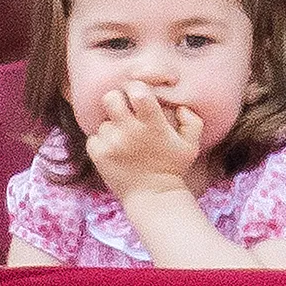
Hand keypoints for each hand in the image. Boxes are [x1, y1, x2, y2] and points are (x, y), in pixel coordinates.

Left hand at [85, 82, 203, 204]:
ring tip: (124, 137)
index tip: (140, 95)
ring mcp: (112, 144)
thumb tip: (178, 106)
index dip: (136, 87)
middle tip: (125, 110)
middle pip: (111, 98)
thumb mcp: (191, 143)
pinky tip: (114, 149)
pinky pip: (93, 138)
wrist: (153, 197)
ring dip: (112, 126)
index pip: (137, 90)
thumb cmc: (173, 167)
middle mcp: (130, 131)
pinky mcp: (99, 156)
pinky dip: (102, 141)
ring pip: (104, 121)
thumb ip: (192, 119)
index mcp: (152, 124)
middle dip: (117, 100)